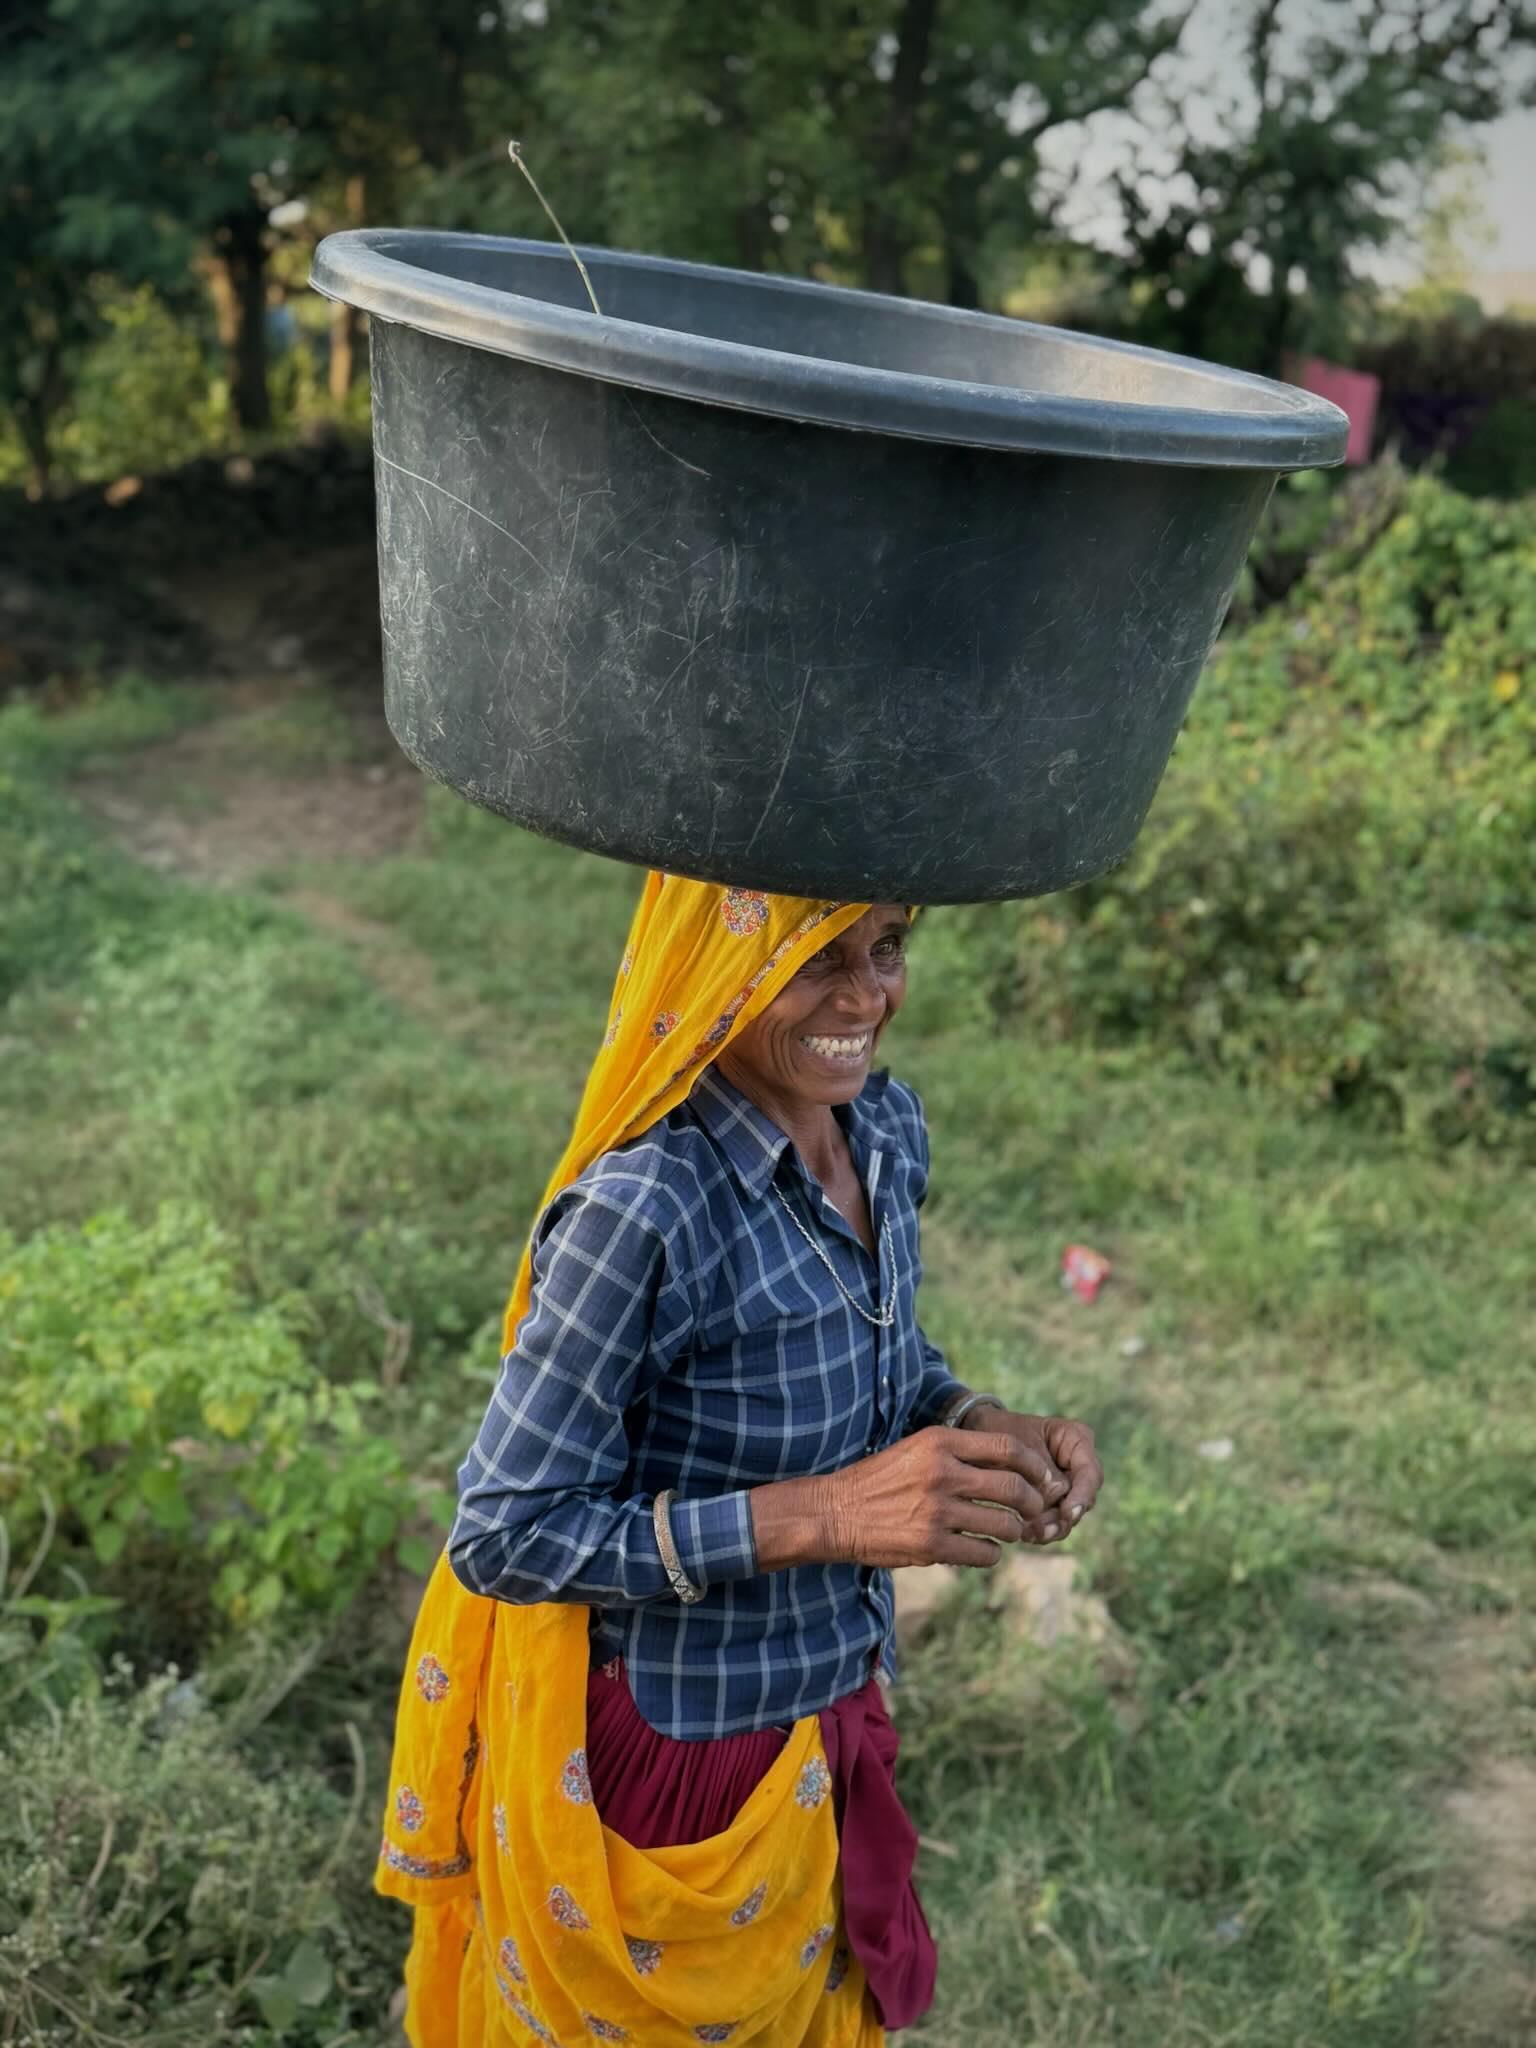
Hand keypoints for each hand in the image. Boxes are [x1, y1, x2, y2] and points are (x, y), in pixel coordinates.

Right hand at [818, 1426, 1069, 1569]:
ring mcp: (937, 1511)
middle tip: (1035, 1510)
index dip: (1035, 1466)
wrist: (834, 1512)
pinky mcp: (931, 1546)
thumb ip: (958, 1452)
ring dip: (1013, 1531)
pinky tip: (982, 1550)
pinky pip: (983, 1553)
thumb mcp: (916, 1449)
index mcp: (939, 1442)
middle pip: (1013, 1488)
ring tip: (1007, 1531)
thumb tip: (1011, 1464)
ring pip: (1004, 1525)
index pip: (1008, 1448)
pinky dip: (991, 1554)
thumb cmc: (879, 1479)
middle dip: (1034, 1502)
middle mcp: (942, 1473)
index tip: (1045, 1479)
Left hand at [965, 1408, 1101, 1543]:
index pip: (1090, 1472)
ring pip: (1069, 1515)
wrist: (978, 1437)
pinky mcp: (1052, 1504)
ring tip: (1029, 1534)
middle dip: (1063, 1517)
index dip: (1082, 1496)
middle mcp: (1077, 1465)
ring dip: (1051, 1528)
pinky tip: (1025, 1534)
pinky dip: (1041, 1530)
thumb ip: (1040, 1471)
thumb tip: (1056, 1500)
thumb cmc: (998, 1432)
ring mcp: (1067, 1486)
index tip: (1068, 1514)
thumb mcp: (1017, 1445)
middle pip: (1083, 1499)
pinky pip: (1053, 1522)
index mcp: (1077, 1440)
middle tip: (1041, 1530)